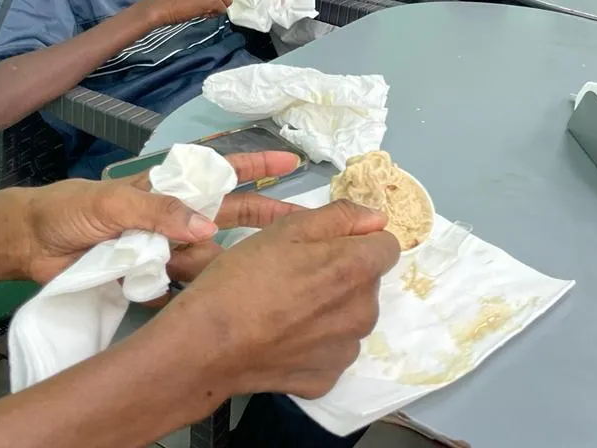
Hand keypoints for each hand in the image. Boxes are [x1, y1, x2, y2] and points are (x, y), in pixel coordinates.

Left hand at [22, 151, 300, 283]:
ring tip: (260, 273)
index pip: (220, 172)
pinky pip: (182, 291)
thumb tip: (207, 229)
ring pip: (210, 257)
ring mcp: (166, 250)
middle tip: (303, 228)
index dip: (255, 167)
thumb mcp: (113, 201)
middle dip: (265, 219)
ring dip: (229, 264)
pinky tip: (214, 305)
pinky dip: (193, 297)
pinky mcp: (152, 281)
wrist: (33, 244)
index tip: (290, 162)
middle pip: (230, 216)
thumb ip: (158, 211)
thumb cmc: (73, 208)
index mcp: (170, 188)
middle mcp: (175, 218)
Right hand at [157, 200, 398, 400]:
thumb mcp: (288, 228)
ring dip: (332, 308)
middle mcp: (363, 313)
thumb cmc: (246, 276)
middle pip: (368, 282)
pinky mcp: (327, 379)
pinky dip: (316, 342)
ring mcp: (346, 351)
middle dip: (345, 273)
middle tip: (300, 273)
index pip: (387, 245)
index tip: (329, 244)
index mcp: (357, 270)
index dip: (359, 239)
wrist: (209, 343)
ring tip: (289, 306)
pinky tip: (284, 336)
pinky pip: (332, 350)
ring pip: (352, 317)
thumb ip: (340, 217)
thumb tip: (376, 218)